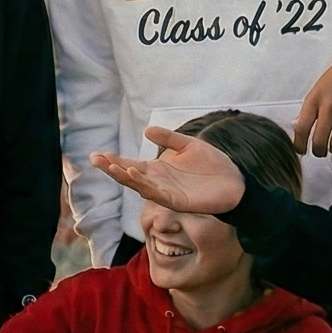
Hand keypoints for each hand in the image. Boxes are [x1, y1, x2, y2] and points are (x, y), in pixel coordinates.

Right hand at [88, 126, 245, 215]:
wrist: (236, 181)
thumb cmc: (213, 165)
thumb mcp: (189, 145)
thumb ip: (169, 138)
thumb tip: (147, 131)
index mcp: (158, 169)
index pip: (131, 164)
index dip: (114, 160)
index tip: (97, 154)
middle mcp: (158, 182)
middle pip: (129, 175)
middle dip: (112, 168)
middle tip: (95, 159)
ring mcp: (165, 192)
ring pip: (139, 185)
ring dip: (124, 177)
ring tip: (112, 166)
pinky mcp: (176, 201)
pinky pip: (156, 193)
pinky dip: (144, 185)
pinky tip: (135, 175)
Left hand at [292, 60, 331, 156]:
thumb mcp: (318, 89)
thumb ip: (310, 109)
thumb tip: (299, 131)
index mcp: (315, 99)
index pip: (301, 128)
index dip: (299, 145)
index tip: (301, 150)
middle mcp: (331, 106)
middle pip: (319, 141)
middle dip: (318, 151)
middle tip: (321, 151)